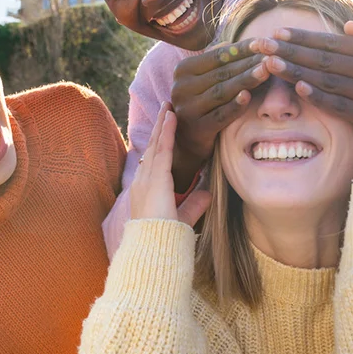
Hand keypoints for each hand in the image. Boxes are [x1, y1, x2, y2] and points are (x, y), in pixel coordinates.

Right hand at [131, 103, 211, 224]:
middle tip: (165, 108)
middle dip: (159, 127)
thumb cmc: (166, 236)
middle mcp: (144, 180)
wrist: (155, 247)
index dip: (160, 143)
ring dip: (163, 123)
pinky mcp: (156, 176)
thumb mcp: (183, 216)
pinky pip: (163, 148)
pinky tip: (171, 116)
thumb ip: (194, 204)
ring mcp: (147, 177)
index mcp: (147, 189)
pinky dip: (167, 131)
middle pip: (153, 147)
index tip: (165, 128)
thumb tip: (209, 194)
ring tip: (168, 106)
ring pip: (156, 144)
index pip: (154, 160)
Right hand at [170, 40, 269, 188]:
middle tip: (271, 57)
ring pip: (222, 91)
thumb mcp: (203, 79)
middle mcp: (181, 88)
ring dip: (245, 80)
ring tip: (266, 71)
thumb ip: (217, 61)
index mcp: (183, 71)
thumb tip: (236, 42)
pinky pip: (220, 115)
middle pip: (221, 73)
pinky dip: (235, 106)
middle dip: (248, 64)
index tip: (262, 42)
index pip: (217, 56)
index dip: (241, 49)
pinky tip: (248, 97)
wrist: (187, 139)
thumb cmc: (202, 102)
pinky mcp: (197, 128)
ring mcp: (188, 109)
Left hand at [253, 21, 352, 141]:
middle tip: (263, 45)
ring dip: (297, 71)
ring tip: (271, 63)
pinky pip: (340, 106)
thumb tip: (347, 26)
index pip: (332, 42)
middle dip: (291, 51)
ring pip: (327, 81)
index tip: (277, 32)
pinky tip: (299, 88)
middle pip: (324, 60)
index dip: (303, 37)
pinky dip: (319, 97)